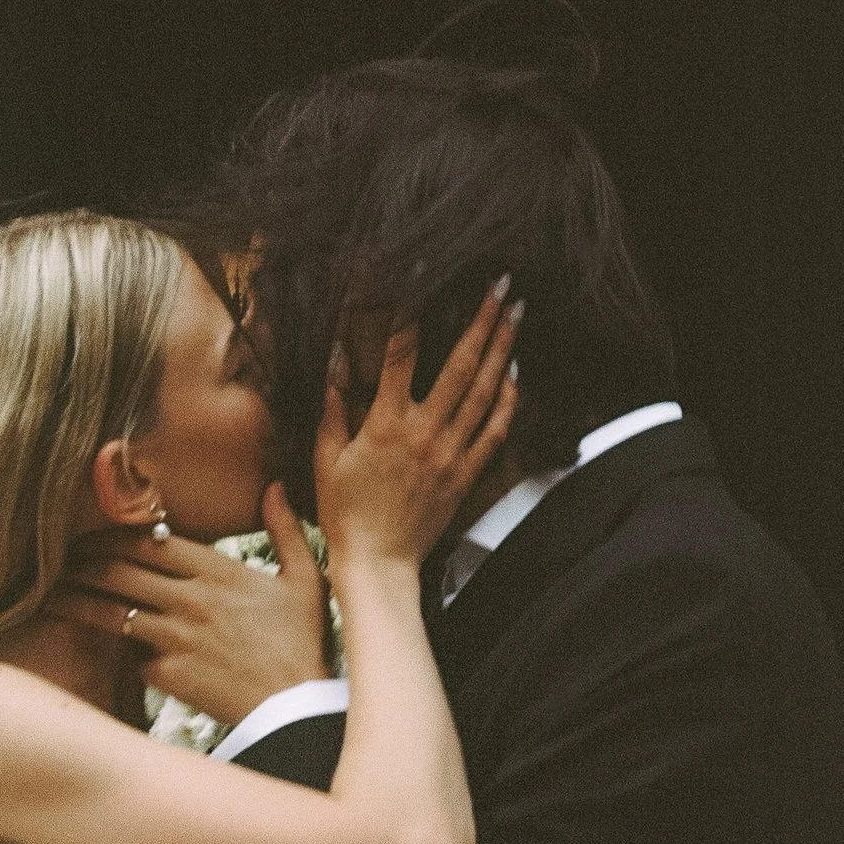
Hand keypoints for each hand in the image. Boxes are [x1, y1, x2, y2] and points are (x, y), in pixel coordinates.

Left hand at [48, 482, 330, 725]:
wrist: (297, 708)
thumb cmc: (302, 643)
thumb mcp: (305, 579)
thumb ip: (285, 529)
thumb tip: (275, 486)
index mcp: (218, 571)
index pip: (150, 541)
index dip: (112, 536)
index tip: (92, 537)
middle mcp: (191, 599)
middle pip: (118, 571)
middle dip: (82, 564)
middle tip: (61, 563)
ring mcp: (177, 638)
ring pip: (110, 612)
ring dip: (76, 602)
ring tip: (53, 598)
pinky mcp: (169, 675)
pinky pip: (132, 659)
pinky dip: (122, 654)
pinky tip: (101, 650)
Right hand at [317, 282, 519, 571]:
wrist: (379, 564)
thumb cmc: (345, 514)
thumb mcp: (327, 459)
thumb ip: (333, 409)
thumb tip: (335, 363)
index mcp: (385, 425)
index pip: (400, 355)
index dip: (410, 313)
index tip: (421, 279)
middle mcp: (424, 433)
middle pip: (461, 364)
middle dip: (482, 320)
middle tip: (500, 284)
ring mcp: (451, 453)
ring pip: (486, 392)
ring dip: (504, 348)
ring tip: (516, 313)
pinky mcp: (466, 475)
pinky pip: (495, 431)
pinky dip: (509, 401)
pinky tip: (516, 375)